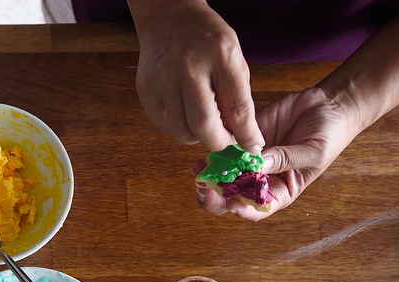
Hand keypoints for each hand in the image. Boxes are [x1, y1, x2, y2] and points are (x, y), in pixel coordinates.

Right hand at [129, 0, 262, 151]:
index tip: (252, 148)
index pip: (238, 107)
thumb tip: (241, 138)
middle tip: (225, 143)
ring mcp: (163, 78)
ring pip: (182, 130)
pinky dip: (179, 127)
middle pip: (204, 124)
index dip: (247, 134)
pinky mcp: (145, 89)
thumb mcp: (233, 59)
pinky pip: (165, 124)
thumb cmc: (207, 40)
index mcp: (221, 54)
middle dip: (218, 142)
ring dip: (197, 136)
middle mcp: (189, 66)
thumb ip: (238, 97)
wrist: (168, 17)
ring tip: (203, 123)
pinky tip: (184, 112)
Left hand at [195, 86, 360, 219]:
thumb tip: (258, 165)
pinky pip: (226, 149)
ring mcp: (251, 160)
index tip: (233, 205)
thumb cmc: (330, 134)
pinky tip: (203, 155)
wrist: (330, 104)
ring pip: (224, 174)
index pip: (257, 209)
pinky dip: (213, 153)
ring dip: (210, 177)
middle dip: (217, 198)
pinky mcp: (245, 139)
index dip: (243, 211)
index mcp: (280, 191)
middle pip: (233, 196)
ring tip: (199, 172)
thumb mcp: (313, 151)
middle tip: (205, 191)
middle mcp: (261, 179)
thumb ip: (285, 159)